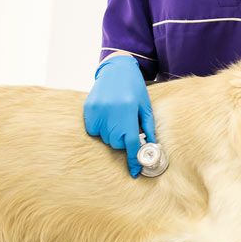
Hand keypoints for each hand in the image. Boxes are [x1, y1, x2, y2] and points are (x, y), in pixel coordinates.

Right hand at [83, 55, 155, 176]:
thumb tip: (152, 148)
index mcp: (127, 111)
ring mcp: (97, 111)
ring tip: (117, 118)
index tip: (134, 172)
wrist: (117, 69)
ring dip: (112, 134)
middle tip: (127, 127)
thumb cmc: (134, 88)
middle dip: (123, 141)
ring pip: (105, 138)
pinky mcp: (88, 109)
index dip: (133, 159)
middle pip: (116, 143)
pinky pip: (93, 130)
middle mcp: (111, 112)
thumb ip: (148, 128)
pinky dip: (100, 128)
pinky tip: (107, 116)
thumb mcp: (145, 107)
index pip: (131, 142)